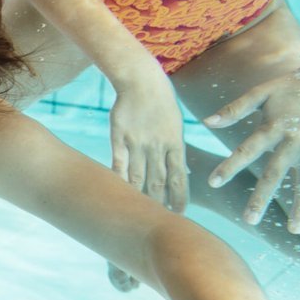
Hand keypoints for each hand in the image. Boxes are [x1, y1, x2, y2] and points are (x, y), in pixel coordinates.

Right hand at [109, 71, 188, 210]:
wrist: (141, 79)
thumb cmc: (160, 100)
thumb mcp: (175, 123)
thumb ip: (174, 147)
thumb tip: (179, 167)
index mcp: (175, 142)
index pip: (180, 177)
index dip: (180, 197)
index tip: (180, 214)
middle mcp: (158, 145)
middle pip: (159, 181)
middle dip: (160, 203)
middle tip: (160, 220)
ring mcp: (138, 142)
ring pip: (139, 175)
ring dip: (140, 196)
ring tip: (140, 212)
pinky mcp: (119, 136)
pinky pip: (119, 162)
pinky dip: (119, 178)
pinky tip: (119, 191)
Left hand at [204, 64, 299, 232]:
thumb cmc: (294, 86)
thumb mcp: (263, 91)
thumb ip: (235, 108)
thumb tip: (207, 122)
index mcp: (275, 125)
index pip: (247, 148)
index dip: (230, 165)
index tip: (212, 183)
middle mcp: (296, 139)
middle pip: (276, 172)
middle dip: (262, 196)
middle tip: (248, 220)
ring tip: (295, 229)